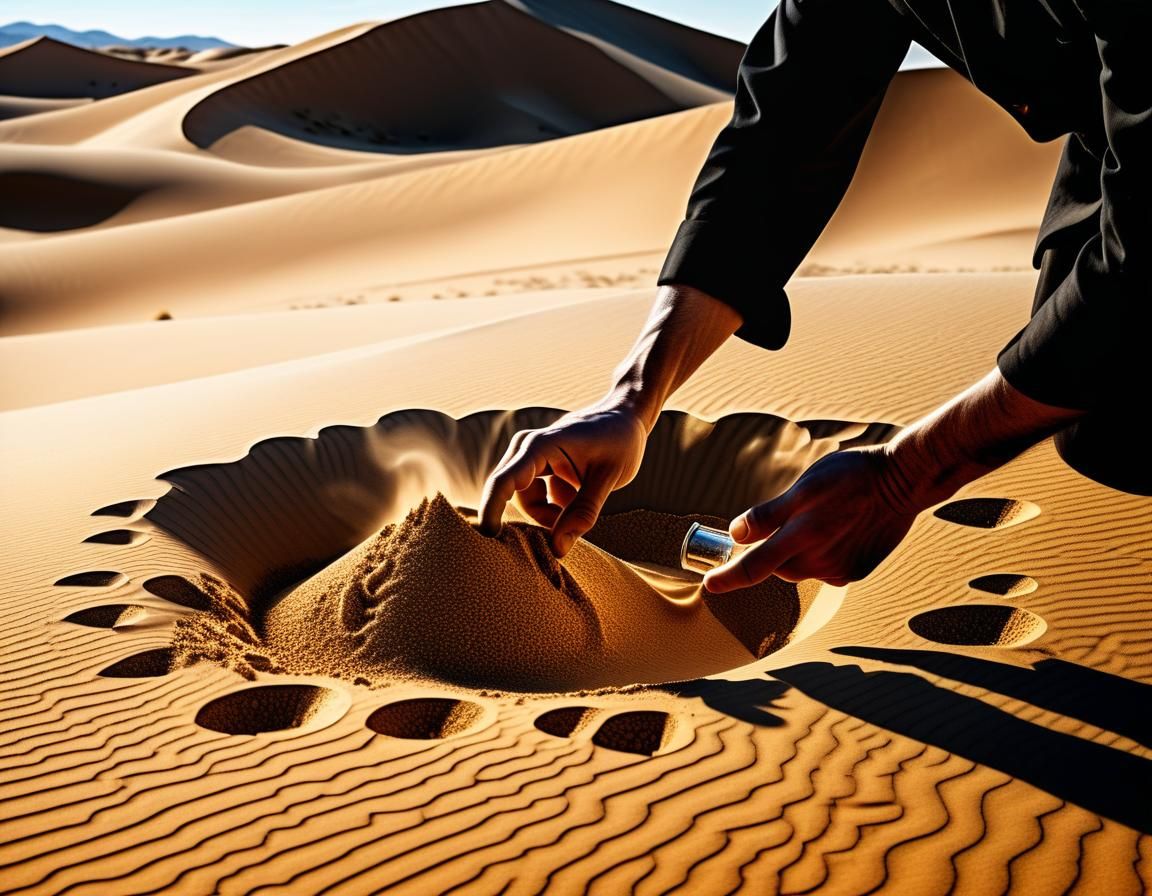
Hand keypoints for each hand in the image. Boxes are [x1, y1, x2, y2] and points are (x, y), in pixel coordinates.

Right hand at [479, 405, 647, 555]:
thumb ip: (583, 513)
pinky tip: (577, 495)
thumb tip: (557, 550)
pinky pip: (535, 498)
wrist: (625, 417)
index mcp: (540, 446)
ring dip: (551, 514)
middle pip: (513, 497)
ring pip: (527, 502)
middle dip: (536, 519)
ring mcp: (529, 457)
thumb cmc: (620, 442)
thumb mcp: (609, 478)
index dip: (491, 511)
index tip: (488, 537)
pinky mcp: (536, 466)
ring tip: (582, 504)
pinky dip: (555, 507)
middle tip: (566, 534)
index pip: (504, 482)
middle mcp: (526, 448)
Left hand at [703, 446, 921, 590]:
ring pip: (802, 567)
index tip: (710, 585)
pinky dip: (823, 552)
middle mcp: (820, 562)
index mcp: (802, 537)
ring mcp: (841, 570)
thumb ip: (768, 515)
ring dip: (800, 549)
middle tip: (788, 519)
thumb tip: (736, 535)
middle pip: (778, 567)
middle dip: (773, 550)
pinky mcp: (857, 571)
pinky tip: (838, 528)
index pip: (754, 567)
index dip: (728, 577)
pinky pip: (826, 568)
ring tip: (822, 517)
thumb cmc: (850, 477)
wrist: (904, 480)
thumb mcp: (804, 487)